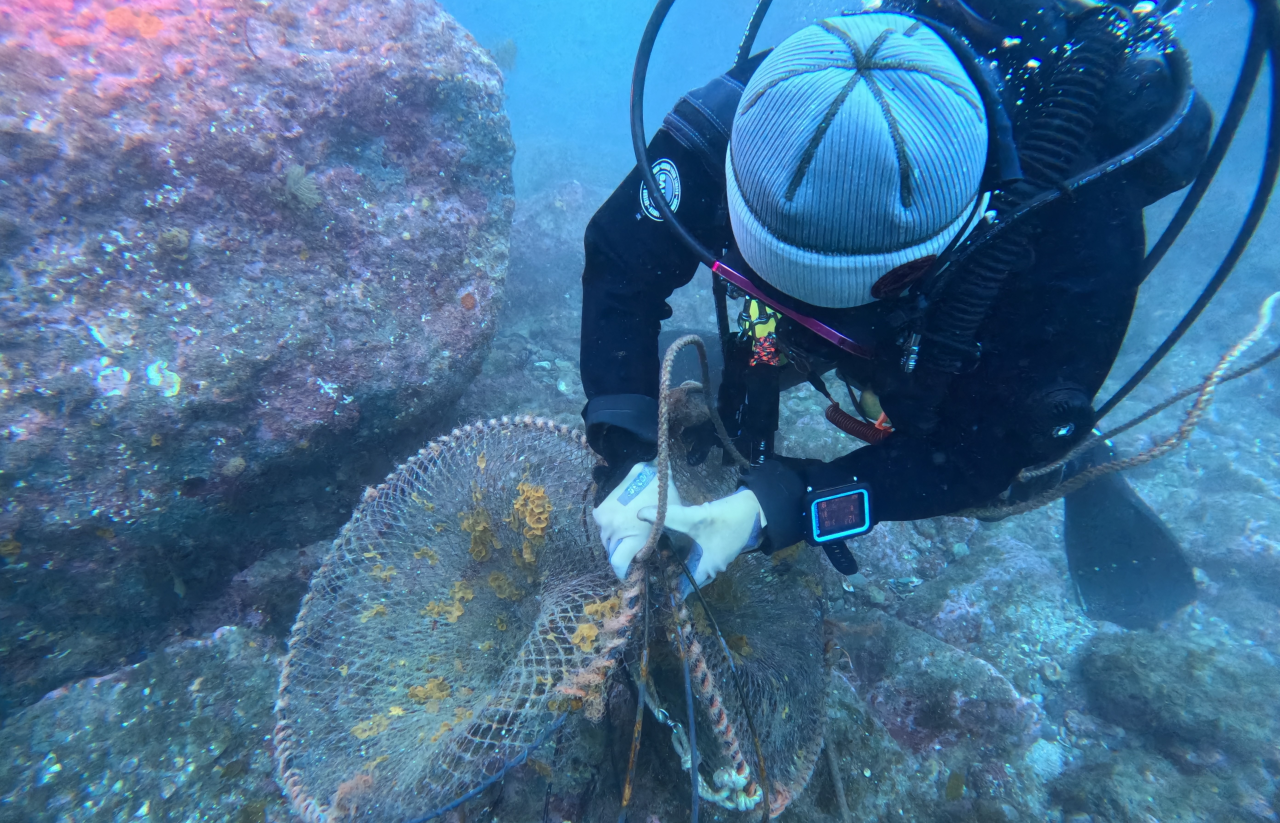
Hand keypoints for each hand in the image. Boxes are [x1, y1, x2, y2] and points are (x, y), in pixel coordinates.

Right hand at [593, 462, 681, 579]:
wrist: (638, 464)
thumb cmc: (660, 491)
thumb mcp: (670, 516)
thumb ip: (665, 536)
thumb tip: (669, 553)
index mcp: (632, 536)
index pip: (618, 564)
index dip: (622, 573)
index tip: (628, 575)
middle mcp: (614, 531)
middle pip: (612, 553)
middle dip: (622, 555)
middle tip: (634, 550)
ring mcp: (604, 521)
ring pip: (607, 540)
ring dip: (616, 541)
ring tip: (629, 532)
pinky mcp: (599, 512)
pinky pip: (603, 526)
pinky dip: (611, 527)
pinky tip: (622, 520)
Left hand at [639, 489, 765, 588]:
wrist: (755, 509)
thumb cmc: (726, 518)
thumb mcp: (696, 517)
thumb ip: (670, 516)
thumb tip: (641, 513)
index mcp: (707, 568)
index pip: (685, 587)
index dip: (670, 590)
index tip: (653, 591)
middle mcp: (713, 568)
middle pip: (689, 580)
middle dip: (673, 579)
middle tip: (651, 576)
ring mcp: (717, 560)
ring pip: (695, 569)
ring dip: (680, 568)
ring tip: (659, 564)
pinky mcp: (718, 549)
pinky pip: (700, 560)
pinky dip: (688, 558)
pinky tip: (676, 549)